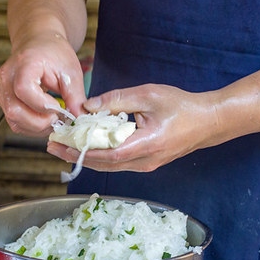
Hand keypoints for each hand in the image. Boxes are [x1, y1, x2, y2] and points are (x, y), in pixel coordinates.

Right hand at [0, 33, 86, 135]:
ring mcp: (2, 91)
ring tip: (53, 119)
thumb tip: (79, 118)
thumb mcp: (70, 71)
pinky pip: (15, 122)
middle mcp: (6, 79)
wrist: (38, 43)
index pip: (24, 90)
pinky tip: (45, 119)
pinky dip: (31, 126)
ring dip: (36, 127)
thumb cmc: (53, 53)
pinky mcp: (4, 101)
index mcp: (23, 65)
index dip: (42, 105)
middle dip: (40, 122)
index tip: (59, 107)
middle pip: (15, 111)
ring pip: (14, 120)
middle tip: (59, 118)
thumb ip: (75, 96)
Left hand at [47, 84, 220, 172]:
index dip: (81, 150)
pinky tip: (86, 146)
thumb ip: (117, 99)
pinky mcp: (147, 163)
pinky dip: (99, 155)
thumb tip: (88, 106)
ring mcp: (147, 165)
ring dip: (85, 156)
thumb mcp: (149, 94)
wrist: (208, 122)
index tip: (60, 144)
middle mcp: (146, 161)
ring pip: (110, 165)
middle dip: (75, 155)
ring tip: (63, 146)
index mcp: (147, 144)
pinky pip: (118, 163)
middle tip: (51, 145)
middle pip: (104, 163)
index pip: (107, 153)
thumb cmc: (181, 106)